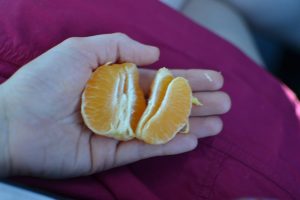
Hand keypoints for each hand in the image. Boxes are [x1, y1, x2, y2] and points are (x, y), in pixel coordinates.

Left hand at [0, 33, 229, 177]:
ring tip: (218, 122)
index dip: (188, 78)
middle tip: (226, 102)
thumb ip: (117, 46)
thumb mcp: (80, 49)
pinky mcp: (111, 153)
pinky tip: (192, 139)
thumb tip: (154, 52)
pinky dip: (169, 145)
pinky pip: (146, 148)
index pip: (160, 79)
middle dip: (197, 102)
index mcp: (116, 80)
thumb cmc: (44, 81)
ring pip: (162, 127)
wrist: (13, 122)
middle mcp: (122, 105)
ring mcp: (118, 130)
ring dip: (191, 124)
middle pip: (167, 104)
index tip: (214, 78)